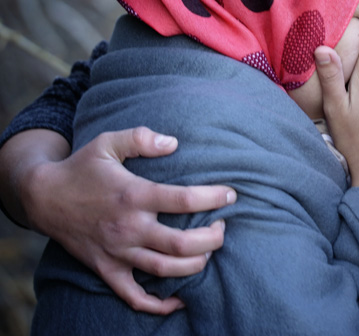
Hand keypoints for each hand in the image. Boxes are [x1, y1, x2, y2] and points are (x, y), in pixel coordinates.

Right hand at [18, 127, 235, 313]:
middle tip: (223, 227)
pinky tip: (179, 300)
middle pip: (181, 244)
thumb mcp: (108, 142)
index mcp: (134, 195)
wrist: (44, 197)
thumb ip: (141, 138)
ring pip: (165, 270)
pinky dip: (158, 304)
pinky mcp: (106, 269)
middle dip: (212, 238)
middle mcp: (129, 227)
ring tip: (209, 251)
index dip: (213, 197)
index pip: (184, 200)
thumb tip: (174, 143)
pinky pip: (134, 296)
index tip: (231, 194)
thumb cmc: (82, 167)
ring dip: (195, 265)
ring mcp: (117, 253)